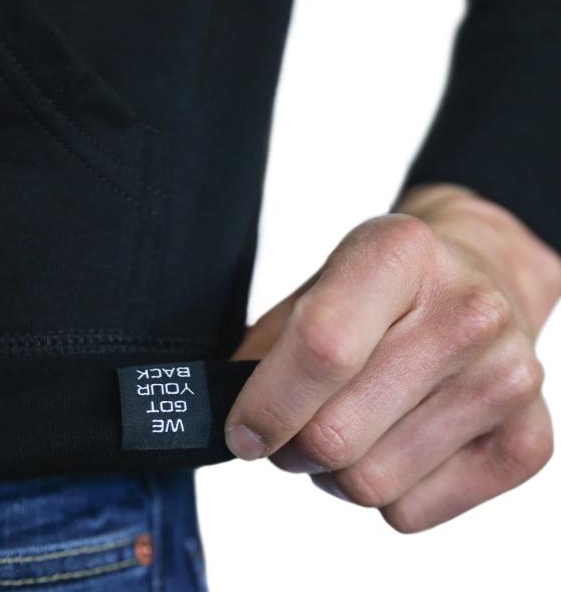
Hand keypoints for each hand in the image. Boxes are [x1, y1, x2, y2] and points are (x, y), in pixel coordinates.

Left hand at [225, 184, 560, 532]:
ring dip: (336, 471)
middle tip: (294, 427)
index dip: (266, 405)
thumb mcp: (320, 284)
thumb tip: (238, 425)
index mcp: (401, 254)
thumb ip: (269, 348)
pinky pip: (410, 512)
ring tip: (351, 428)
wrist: (482, 282)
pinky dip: (384, 492)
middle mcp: (467, 313)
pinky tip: (397, 442)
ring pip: (368, 484)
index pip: (322, 348)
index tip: (243, 432)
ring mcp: (508, 379)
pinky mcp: (527, 441)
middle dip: (292, 447)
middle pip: (336, 434)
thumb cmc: (392, 288)